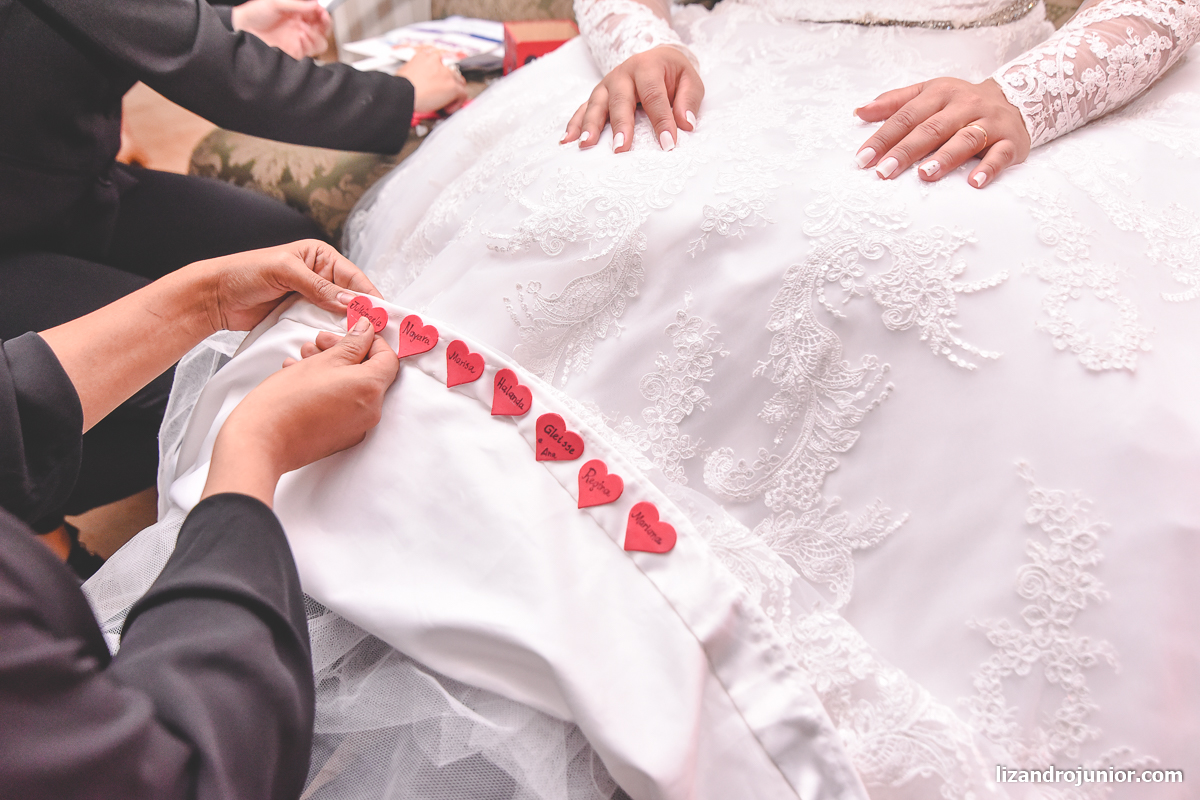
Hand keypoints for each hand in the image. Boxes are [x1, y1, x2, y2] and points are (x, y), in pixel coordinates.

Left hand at [41, 240, 379, 431]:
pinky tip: (342, 347)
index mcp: (320, 257)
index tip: (382, 316)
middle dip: (364, 315)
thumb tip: (349, 302)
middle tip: (380, 335)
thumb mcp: (283, 272)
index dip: (370, 297)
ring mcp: (312, 299)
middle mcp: (320, 277)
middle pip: (352, 298)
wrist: (214, 297)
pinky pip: (324, 327)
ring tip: (365, 344)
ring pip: (341, 316)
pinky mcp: (301, 317)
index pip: (354, 278)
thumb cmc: (244, 274)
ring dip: (351, 329)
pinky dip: (333, 336)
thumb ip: (318, 286)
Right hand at [202, 317, 399, 506]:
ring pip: (352, 388)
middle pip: (368, 373)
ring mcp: (356, 428)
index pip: (388, 358)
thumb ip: (352, 344)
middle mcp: (371, 412)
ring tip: (304, 357)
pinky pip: (342, 406)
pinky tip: (300, 377)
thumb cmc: (287, 401)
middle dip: (345, 352)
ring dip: (332, 368)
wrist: (260, 442)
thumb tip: (367, 330)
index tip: (354, 332)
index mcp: (371, 389)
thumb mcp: (322, 360)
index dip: (373, 341)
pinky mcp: (340, 438)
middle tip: (321, 342)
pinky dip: (328, 388)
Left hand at [231, 0, 331, 59]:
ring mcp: (297, 39)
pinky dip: (306, 47)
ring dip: (314, 37)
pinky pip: (306, 53)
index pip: (320, 15)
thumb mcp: (276, 2)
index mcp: (299, 12)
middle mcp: (300, 25)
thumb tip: (314, 5)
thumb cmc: (255, 11)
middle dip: (323, 27)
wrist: (243, 26)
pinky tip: (299, 38)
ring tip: (304, 30)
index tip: (323, 14)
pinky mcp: (291, 50)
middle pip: (323, 31)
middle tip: (317, 23)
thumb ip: (297, 4)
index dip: (325, 15)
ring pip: (318, 44)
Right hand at [396, 47, 468, 114]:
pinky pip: (462, 94)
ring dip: (454, 92)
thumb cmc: (399, 87)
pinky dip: (456, 103)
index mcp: (424, 56)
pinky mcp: (452, 87)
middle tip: (443, 94)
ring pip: (459, 82)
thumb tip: (418, 81)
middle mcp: (437, 61)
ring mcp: (446, 74)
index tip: (437, 81)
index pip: (438, 60)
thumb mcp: (405, 72)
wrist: (402, 94)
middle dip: (448, 82)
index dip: (439, 73)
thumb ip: (416, 72)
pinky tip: (447, 109)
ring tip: (446, 102)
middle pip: (451, 70)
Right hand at [561, 45, 702, 152]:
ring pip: (596, 104)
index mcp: (647, 66)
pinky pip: (582, 109)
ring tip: (587, 146)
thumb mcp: (689, 80)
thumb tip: (685, 124)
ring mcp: (606, 85)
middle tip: (621, 149)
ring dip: (590, 126)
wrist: (655, 58)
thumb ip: (689, 100)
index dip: (661, 121)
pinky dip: (574, 125)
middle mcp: (623, 74)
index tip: (668, 144)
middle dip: (621, 125)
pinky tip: (567, 141)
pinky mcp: (597, 96)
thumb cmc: (673, 74)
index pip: (654, 96)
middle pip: (620, 100)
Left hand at [853, 77, 1030, 187]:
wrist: (1017, 99)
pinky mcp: (1010, 141)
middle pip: (932, 128)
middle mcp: (965, 105)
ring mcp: (989, 123)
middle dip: (906, 151)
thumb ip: (894, 102)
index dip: (884, 137)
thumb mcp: (928, 93)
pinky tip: (974, 183)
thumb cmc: (960, 103)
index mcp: (940, 93)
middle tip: (884, 172)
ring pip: (965, 139)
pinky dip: (988, 169)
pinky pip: (1000, 155)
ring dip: (945, 157)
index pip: (907, 116)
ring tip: (924, 175)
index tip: (863, 158)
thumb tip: (859, 112)